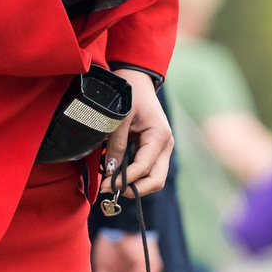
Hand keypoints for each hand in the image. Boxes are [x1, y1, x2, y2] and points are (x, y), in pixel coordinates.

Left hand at [101, 68, 172, 196]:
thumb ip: (116, 144)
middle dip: (134, 189)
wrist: (136, 80)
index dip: (124, 180)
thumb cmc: (130, 94)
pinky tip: (115, 174)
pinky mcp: (153, 150)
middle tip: (110, 191)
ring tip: (109, 183)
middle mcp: (165, 145)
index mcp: (160, 136)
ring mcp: (161, 149)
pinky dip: (132, 176)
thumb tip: (110, 171)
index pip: (144, 167)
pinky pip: (146, 170)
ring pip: (152, 179)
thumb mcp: (119, 117)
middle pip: (156, 180)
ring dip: (133, 185)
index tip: (106, 185)